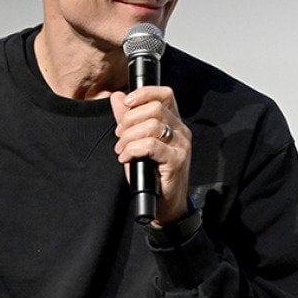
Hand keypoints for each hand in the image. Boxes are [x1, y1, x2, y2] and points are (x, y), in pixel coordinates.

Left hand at [110, 86, 189, 225]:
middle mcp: (181, 131)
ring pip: (152, 125)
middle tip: (119, 135)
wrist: (164, 204)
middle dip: (129, 120)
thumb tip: (116, 97)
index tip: (126, 102)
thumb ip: (127, 119)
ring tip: (121, 149)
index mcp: (173, 122)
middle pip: (155, 108)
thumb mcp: (136, 141)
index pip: (165, 94)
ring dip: (129, 136)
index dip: (144, 93)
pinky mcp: (177, 160)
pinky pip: (151, 145)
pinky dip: (133, 149)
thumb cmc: (151, 173)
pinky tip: (125, 158)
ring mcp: (181, 145)